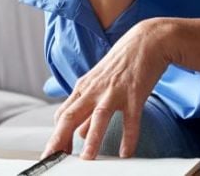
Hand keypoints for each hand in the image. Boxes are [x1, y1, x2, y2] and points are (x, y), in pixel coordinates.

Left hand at [42, 19, 174, 159]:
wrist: (147, 40)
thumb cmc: (122, 63)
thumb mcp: (99, 84)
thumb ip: (88, 110)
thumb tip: (79, 133)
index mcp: (84, 88)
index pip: (62, 114)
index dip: (56, 135)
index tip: (52, 153)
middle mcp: (95, 90)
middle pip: (71, 116)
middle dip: (60, 139)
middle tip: (53, 158)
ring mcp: (114, 91)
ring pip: (98, 117)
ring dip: (92, 139)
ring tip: (87, 159)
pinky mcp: (135, 93)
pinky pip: (131, 119)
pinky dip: (128, 137)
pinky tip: (126, 152)